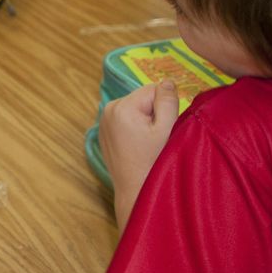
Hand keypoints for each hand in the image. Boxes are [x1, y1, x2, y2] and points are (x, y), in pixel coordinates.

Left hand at [99, 80, 179, 204]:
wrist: (136, 192)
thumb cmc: (153, 162)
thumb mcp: (166, 129)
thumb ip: (168, 101)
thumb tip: (167, 81)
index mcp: (121, 107)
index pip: (153, 89)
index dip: (165, 107)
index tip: (162, 128)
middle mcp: (107, 109)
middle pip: (143, 98)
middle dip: (154, 113)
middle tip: (155, 138)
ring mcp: (103, 121)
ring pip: (136, 108)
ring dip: (145, 120)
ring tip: (146, 143)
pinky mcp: (104, 132)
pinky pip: (126, 119)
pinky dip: (135, 128)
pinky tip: (137, 146)